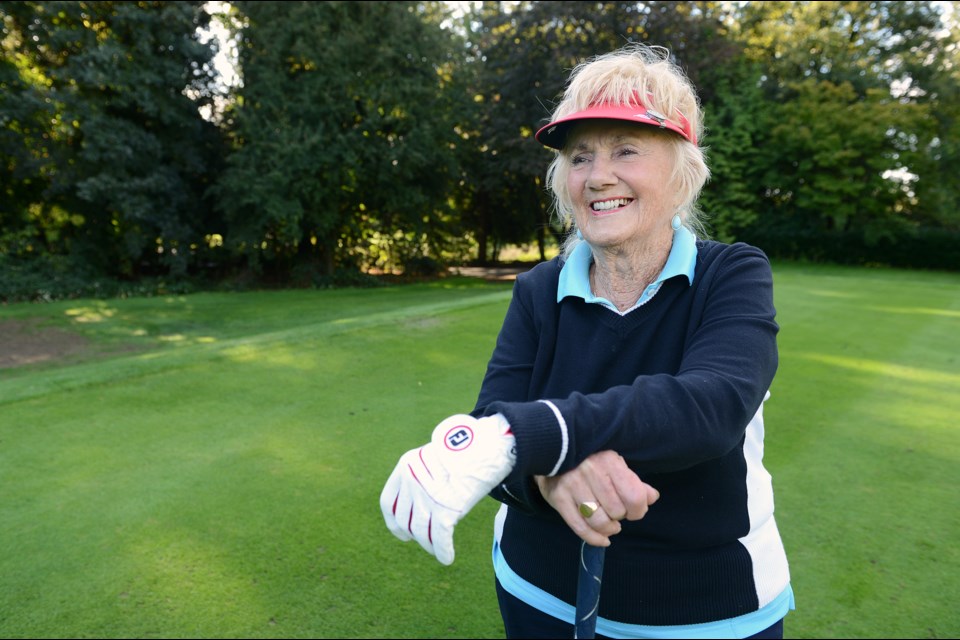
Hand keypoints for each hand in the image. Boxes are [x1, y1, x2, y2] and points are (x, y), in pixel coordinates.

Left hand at [379, 413, 515, 564]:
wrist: (486, 446)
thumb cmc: (466, 450)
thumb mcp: (434, 455)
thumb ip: (423, 474)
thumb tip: (420, 503)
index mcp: (406, 466)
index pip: (388, 502)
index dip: (393, 522)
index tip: (402, 532)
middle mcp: (412, 482)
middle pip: (404, 520)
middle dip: (412, 534)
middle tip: (421, 540)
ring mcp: (427, 497)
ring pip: (421, 532)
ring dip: (428, 545)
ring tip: (436, 550)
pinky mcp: (446, 510)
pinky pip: (440, 539)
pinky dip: (443, 551)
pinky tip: (447, 558)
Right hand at [535, 450, 658, 546]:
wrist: (554, 450)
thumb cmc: (591, 460)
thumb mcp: (615, 464)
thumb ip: (634, 482)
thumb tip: (652, 498)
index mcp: (609, 461)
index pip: (634, 496)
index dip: (639, 510)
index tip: (635, 510)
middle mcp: (590, 471)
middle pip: (616, 511)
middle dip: (621, 516)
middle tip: (616, 511)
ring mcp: (572, 485)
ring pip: (598, 522)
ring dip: (609, 529)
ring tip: (610, 525)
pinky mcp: (558, 497)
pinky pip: (579, 527)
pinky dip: (594, 538)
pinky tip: (602, 539)